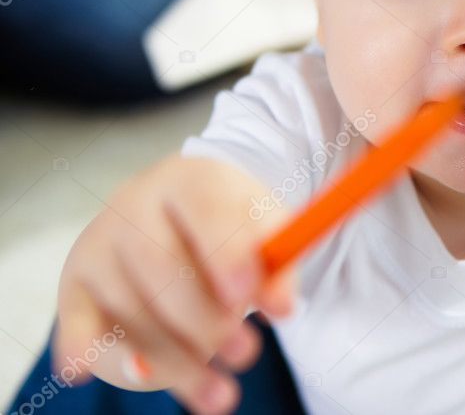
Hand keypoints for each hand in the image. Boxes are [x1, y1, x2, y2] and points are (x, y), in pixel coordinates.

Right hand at [54, 154, 295, 414]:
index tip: (245, 296)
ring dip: (176, 359)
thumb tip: (283, 307)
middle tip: (247, 354)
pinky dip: (93, 353)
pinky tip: (112, 373)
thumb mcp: (261, 230)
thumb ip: (277, 264)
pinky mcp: (72, 288)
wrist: (171, 215)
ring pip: (130, 309)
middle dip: (205, 319)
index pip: (205, 207)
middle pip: (161, 264)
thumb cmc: (226, 226)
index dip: (224, 251)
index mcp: (190, 179)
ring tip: (222, 392)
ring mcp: (98, 245)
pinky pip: (79, 328)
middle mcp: (134, 205)